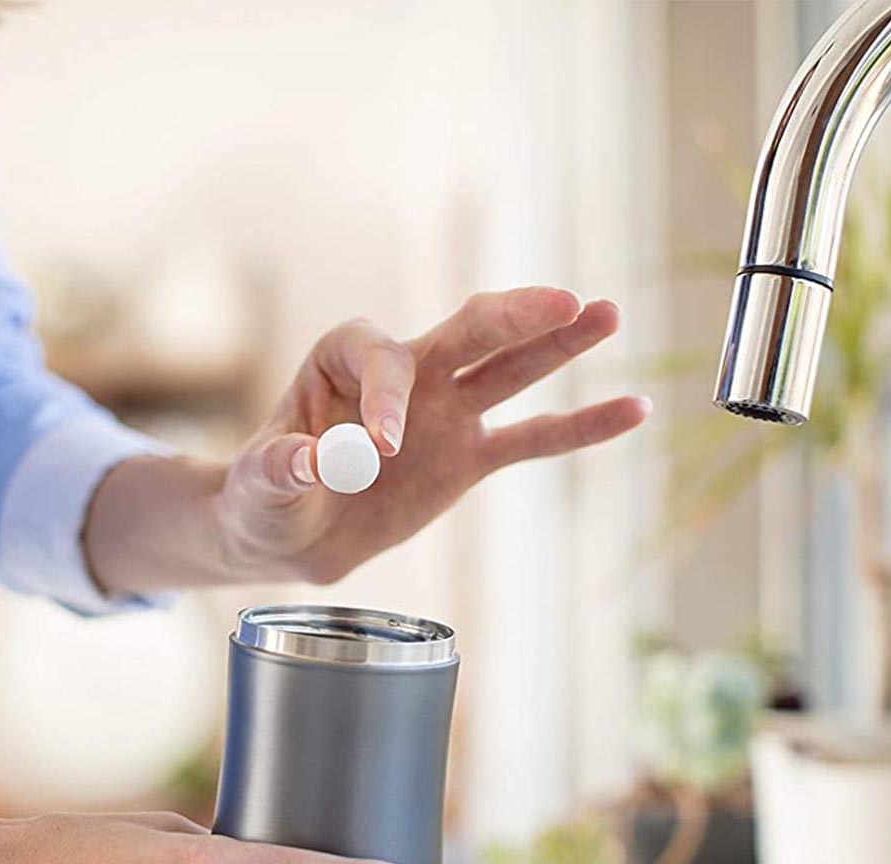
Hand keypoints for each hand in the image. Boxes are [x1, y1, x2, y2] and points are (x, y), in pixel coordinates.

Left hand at [215, 287, 650, 582]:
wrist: (292, 535)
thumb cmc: (266, 498)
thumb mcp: (257, 488)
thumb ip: (280, 469)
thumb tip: (310, 462)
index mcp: (343, 362)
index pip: (381, 356)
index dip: (388, 395)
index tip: (382, 448)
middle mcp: (404, 372)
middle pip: (465, 332)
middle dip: (512, 317)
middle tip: (563, 302)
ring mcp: (445, 411)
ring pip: (509, 370)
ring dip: (558, 345)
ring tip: (610, 314)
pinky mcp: (470, 456)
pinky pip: (532, 438)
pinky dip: (579, 428)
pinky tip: (633, 409)